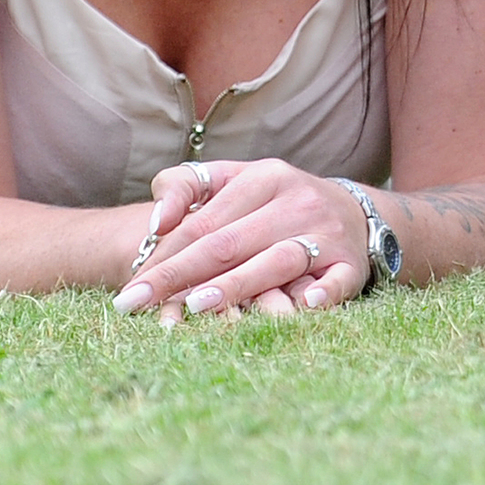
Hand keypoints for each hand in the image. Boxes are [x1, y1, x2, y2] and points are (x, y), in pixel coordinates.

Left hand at [116, 159, 365, 320]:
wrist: (354, 211)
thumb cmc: (278, 202)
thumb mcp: (236, 179)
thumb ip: (187, 185)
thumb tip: (158, 220)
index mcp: (263, 177)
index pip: (204, 221)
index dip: (163, 255)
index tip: (130, 288)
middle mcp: (296, 201)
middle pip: (230, 242)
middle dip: (179, 275)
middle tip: (136, 305)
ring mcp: (326, 233)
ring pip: (278, 260)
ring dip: (238, 284)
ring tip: (196, 306)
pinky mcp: (351, 262)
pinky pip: (338, 279)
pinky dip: (324, 293)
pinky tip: (304, 306)